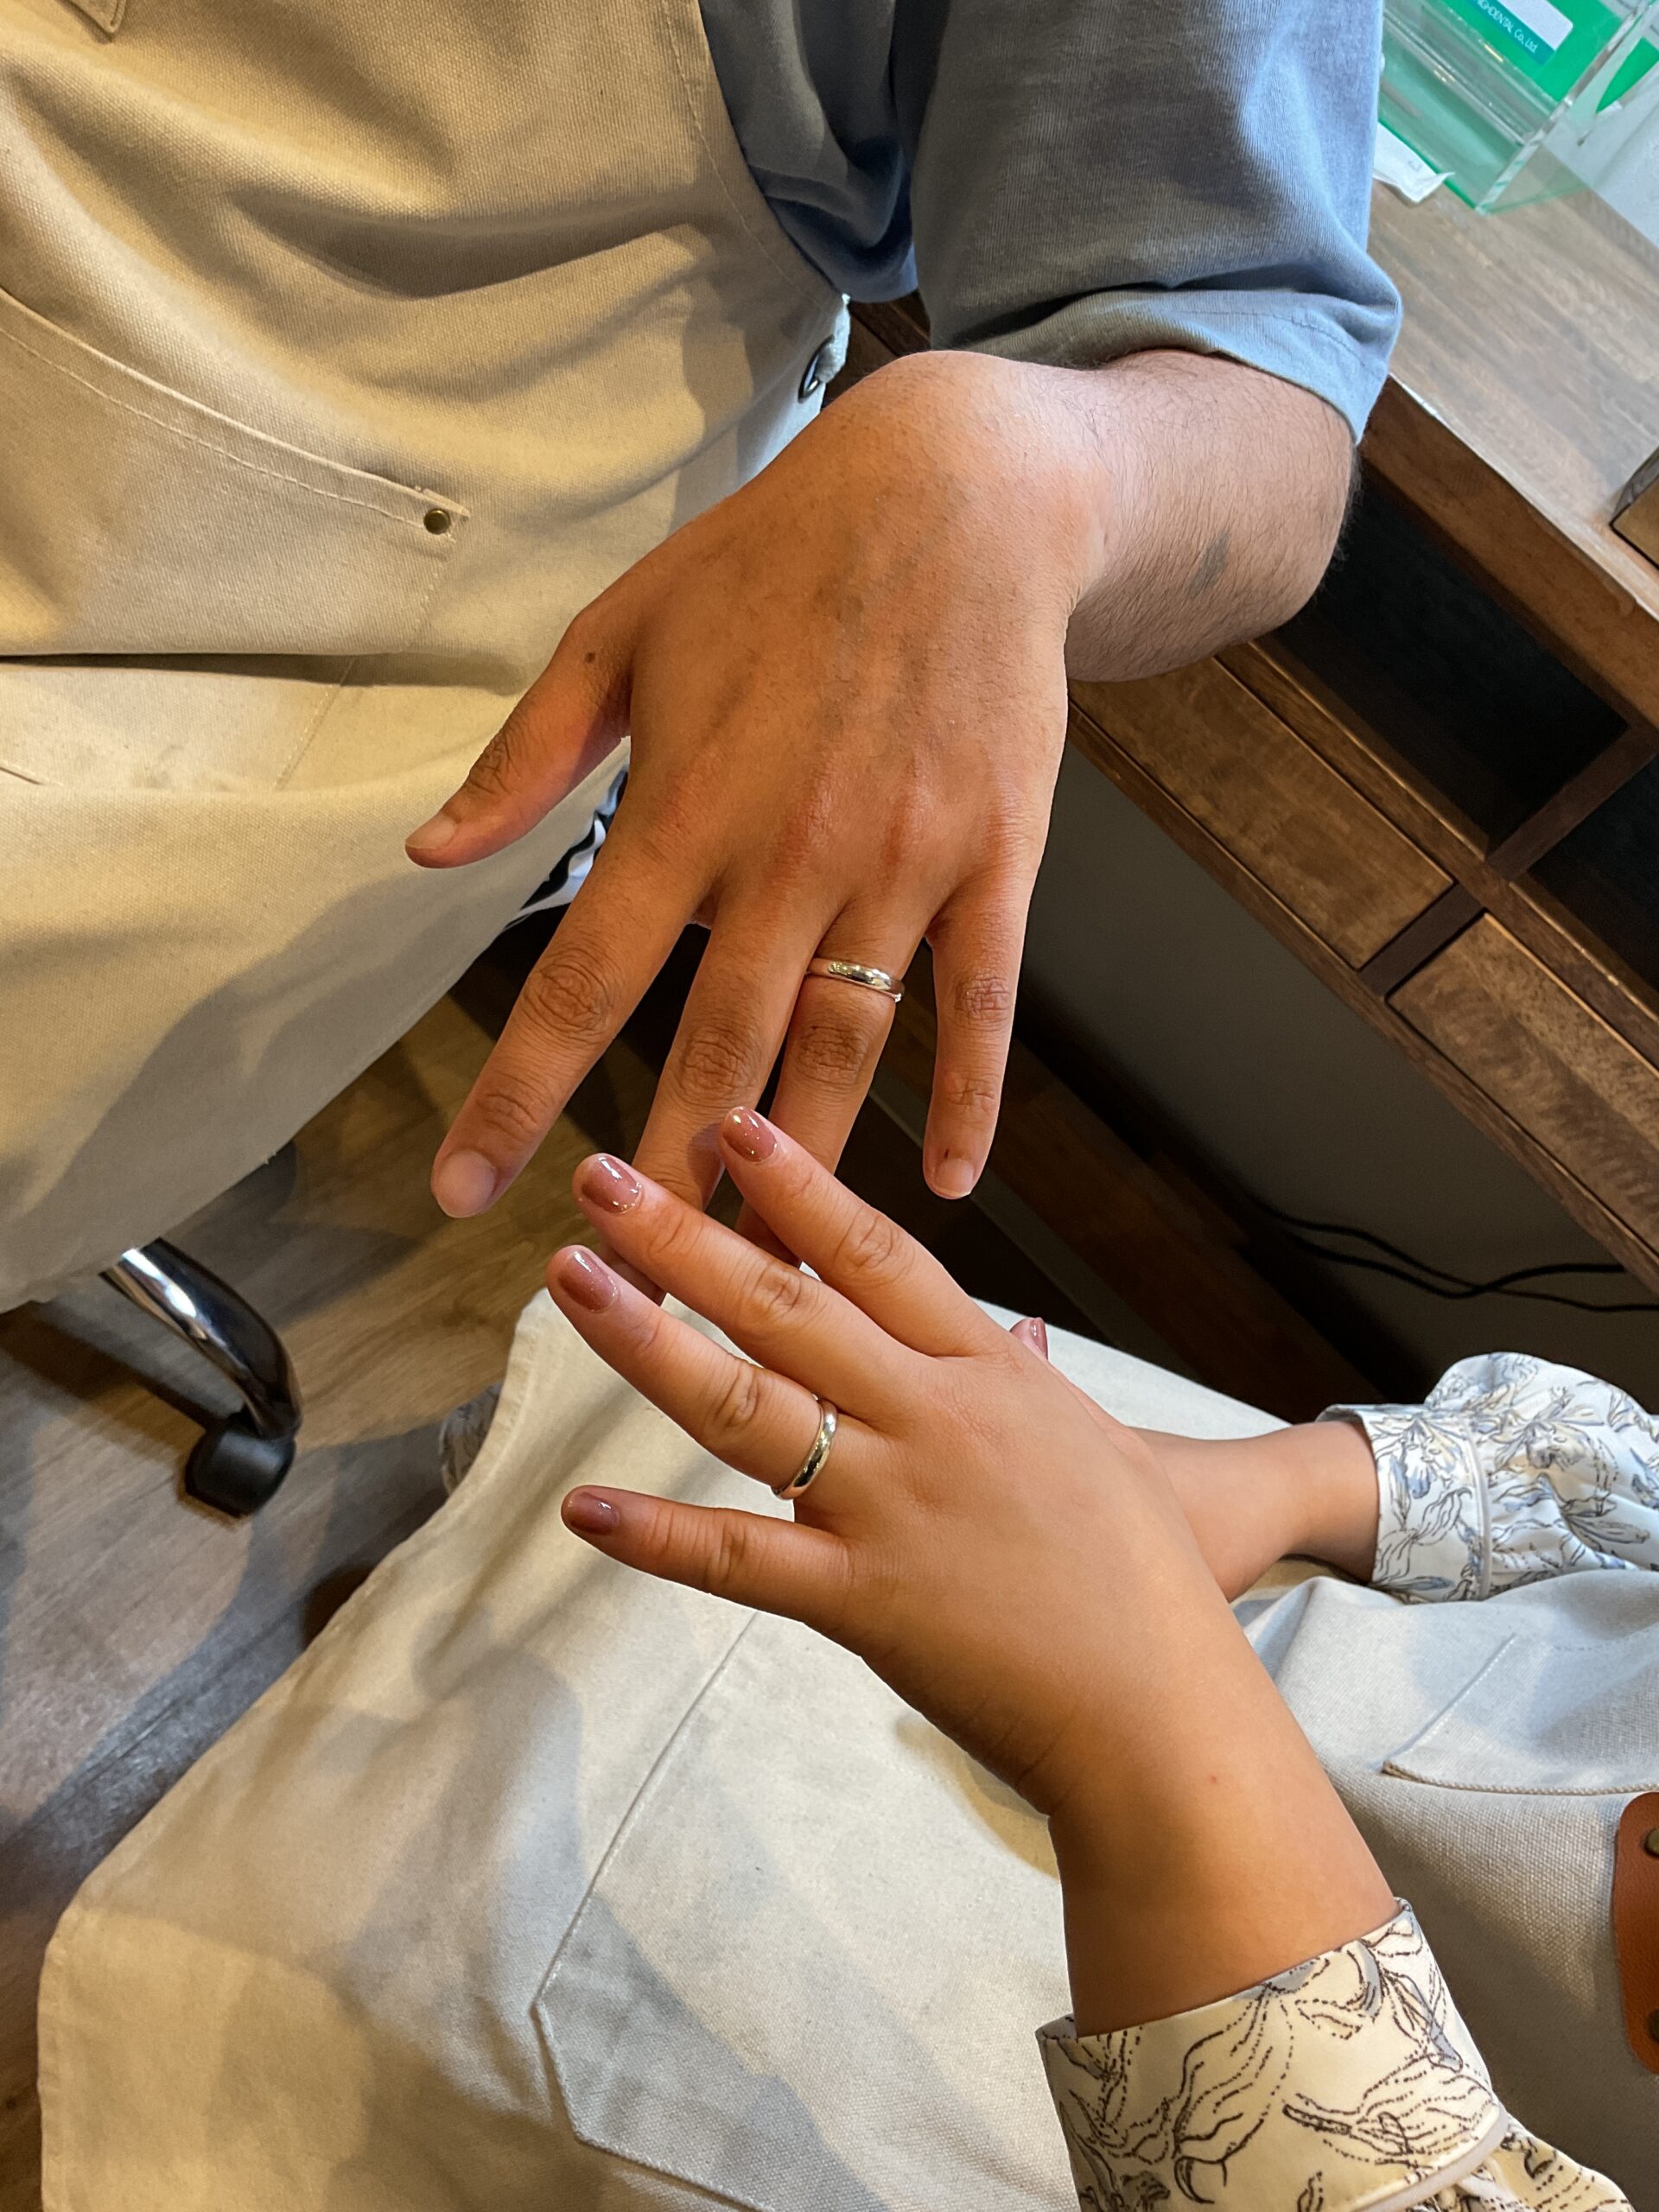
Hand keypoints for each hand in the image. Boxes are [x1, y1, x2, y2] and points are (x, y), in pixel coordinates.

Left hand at [408, 352, 1087, 1226]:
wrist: (956, 497)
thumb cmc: (772, 560)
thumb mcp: (619, 630)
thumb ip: (525, 758)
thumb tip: (429, 856)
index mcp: (684, 803)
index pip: (582, 980)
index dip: (517, 1094)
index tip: (465, 1190)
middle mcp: (791, 852)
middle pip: (717, 1049)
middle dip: (666, 1174)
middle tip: (631, 1284)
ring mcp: (903, 861)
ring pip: (845, 1048)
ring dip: (801, 1167)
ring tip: (760, 1266)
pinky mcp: (995, 858)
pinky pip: (981, 1000)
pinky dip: (970, 1096)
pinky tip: (951, 1185)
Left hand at [546, 1111, 1391, 2029]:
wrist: (1168, 1713)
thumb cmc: (1153, 1584)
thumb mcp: (1105, 1450)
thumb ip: (1036, 1383)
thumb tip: (1012, 1334)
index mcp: (989, 1374)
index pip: (876, 1254)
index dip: (798, 1187)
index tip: (733, 1127)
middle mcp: (932, 1421)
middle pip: (788, 1305)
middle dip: (687, 1235)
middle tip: (604, 1174)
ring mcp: (891, 1507)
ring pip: (747, 1405)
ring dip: (648, 1340)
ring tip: (574, 1279)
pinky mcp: (864, 1601)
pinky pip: (741, 1559)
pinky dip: (660, 1534)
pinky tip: (586, 1505)